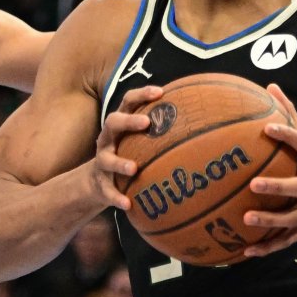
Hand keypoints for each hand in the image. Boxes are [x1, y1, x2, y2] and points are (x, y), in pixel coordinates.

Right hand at [90, 85, 162, 210]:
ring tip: (134, 168)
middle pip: (113, 122)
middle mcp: (107, 139)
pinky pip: (108, 191)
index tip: (161, 91)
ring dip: (120, 163)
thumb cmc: (126, 154)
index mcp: (119, 125)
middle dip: (129, 121)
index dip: (141, 95)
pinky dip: (117, 197)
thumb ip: (159, 131)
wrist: (95, 182)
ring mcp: (102, 161)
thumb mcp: (136, 140)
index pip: (128, 102)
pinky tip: (128, 204)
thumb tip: (200, 120)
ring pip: (107, 159)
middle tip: (146, 123)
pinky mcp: (101, 184)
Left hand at [241, 83, 296, 257]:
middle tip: (254, 184)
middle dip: (279, 188)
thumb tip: (270, 86)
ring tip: (246, 219)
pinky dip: (266, 248)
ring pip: (292, 220)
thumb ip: (290, 116)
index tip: (267, 128)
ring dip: (270, 221)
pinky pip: (285, 242)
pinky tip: (245, 251)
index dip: (289, 136)